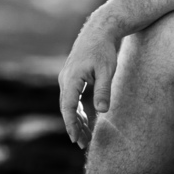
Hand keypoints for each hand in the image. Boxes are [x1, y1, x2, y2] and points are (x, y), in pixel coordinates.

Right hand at [58, 18, 121, 148]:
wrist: (100, 30)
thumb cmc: (104, 49)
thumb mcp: (107, 70)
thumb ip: (103, 90)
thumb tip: (101, 111)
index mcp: (72, 78)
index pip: (68, 106)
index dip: (71, 124)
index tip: (75, 138)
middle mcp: (65, 79)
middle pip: (66, 108)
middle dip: (73, 126)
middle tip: (81, 143)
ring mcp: (67, 77)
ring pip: (68, 104)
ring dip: (75, 119)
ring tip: (84, 136)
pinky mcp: (72, 77)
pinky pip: (72, 97)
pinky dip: (77, 110)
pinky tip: (83, 120)